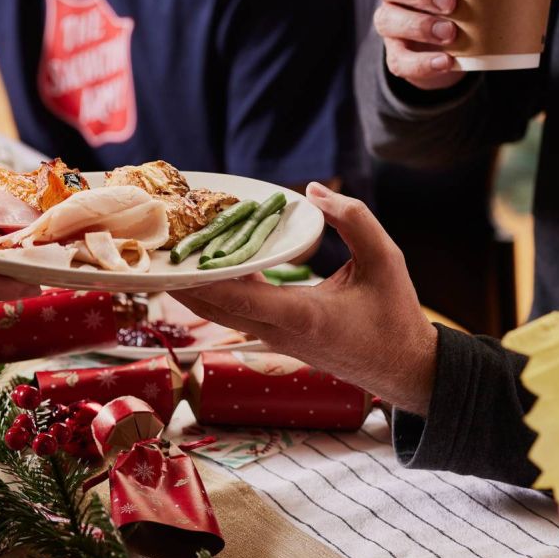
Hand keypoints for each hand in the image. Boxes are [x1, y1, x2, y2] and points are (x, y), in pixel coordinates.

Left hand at [174, 184, 438, 414]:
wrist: (401, 368)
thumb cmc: (395, 315)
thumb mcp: (386, 260)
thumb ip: (354, 220)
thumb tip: (314, 190)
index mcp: (302, 316)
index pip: (239, 298)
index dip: (202, 280)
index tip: (174, 259)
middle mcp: (278, 332)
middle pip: (214, 308)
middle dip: (183, 281)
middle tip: (157, 247)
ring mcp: (272, 340)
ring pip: (220, 314)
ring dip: (195, 287)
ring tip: (174, 252)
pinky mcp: (273, 339)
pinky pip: (235, 314)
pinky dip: (217, 291)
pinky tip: (208, 263)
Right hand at [374, 0, 558, 91]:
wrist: (450, 53)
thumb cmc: (467, 8)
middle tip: (452, 4)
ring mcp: (392, 25)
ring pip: (388, 20)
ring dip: (419, 26)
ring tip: (452, 34)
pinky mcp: (396, 56)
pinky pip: (399, 61)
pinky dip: (423, 63)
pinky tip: (446, 62)